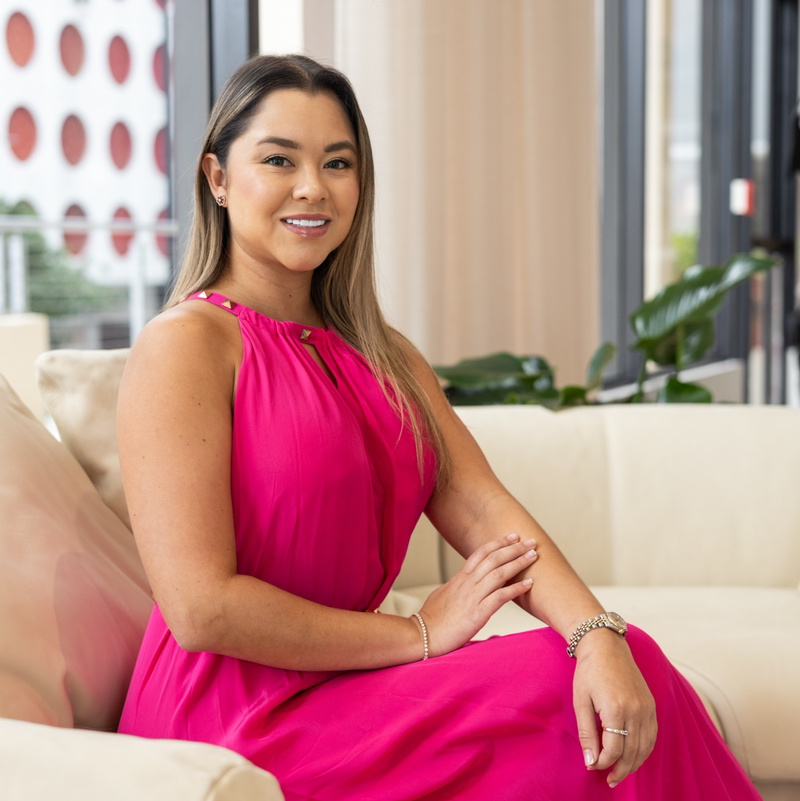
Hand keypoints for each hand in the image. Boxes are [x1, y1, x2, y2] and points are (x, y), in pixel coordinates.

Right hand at [417, 533, 536, 656]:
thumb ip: (457, 586)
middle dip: (513, 548)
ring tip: (533, 556)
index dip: (498, 543)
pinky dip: (516, 588)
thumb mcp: (444, 594)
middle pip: (493, 558)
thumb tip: (463, 581)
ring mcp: (472, 597)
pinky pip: (500, 596)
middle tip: (530, 541)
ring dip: (518, 562)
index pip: (480, 553)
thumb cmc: (432, 619)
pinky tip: (528, 584)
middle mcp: (467, 583)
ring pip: (499, 573)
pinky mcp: (477, 613)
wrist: (423, 635)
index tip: (512, 537)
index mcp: (459, 578)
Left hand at [573, 630, 656, 787]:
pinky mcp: (651, 705)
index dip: (603, 762)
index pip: (614, 749)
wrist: (606, 646)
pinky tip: (634, 756)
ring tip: (621, 773)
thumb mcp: (581, 701)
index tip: (593, 766)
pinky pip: (652, 735)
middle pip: (632, 752)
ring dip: (634, 764)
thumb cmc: (589, 672)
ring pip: (645, 747)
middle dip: (620, 770)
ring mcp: (647, 708)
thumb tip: (590, 760)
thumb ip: (587, 732)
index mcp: (616, 709)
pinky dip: (644, 750)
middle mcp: (636, 710)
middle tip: (610, 781)